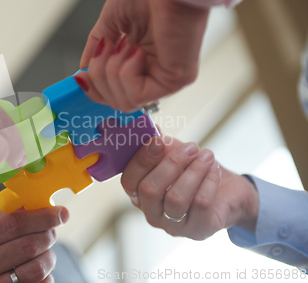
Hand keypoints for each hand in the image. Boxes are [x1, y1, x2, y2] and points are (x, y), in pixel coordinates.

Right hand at [0, 207, 68, 282]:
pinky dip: (46, 277)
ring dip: (49, 258)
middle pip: (28, 245)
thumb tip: (35, 199)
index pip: (14, 223)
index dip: (42, 216)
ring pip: (36, 269)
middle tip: (52, 232)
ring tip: (46, 254)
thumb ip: (6, 218)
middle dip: (48, 235)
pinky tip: (38, 273)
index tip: (61, 213)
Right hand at [75, 0, 208, 110]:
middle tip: (104, 50)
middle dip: (99, 78)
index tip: (81, 78)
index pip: (117, 92)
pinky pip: (136, 94)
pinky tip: (136, 49)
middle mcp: (156, 70)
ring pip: (124, 102)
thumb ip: (98, 46)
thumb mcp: (111, 19)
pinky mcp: (175, 80)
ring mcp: (166, 77)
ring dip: (111, 72)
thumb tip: (83, 69)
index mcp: (143, 57)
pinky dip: (126, 71)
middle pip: (117, 102)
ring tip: (123, 44)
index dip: (95, 89)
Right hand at [121, 136, 258, 239]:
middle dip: (172, 163)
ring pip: (176, 199)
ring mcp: (174, 226)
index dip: (141, 160)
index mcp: (139, 195)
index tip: (159, 140)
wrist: (228, 190)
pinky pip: (201, 205)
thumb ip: (158, 144)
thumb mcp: (173, 154)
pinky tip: (214, 170)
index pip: (129, 182)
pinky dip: (209, 182)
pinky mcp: (198, 230)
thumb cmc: (193, 172)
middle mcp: (152, 214)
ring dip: (193, 172)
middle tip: (191, 147)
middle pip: (150, 190)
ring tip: (207, 156)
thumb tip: (149, 127)